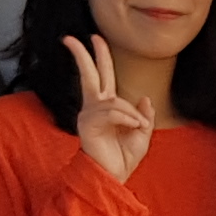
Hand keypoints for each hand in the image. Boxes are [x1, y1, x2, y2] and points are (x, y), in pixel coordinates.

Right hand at [67, 34, 155, 184]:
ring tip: (137, 127)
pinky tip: (132, 126)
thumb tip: (144, 98)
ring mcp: (88, 115)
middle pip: (89, 74)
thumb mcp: (142, 134)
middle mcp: (94, 107)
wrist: (112, 178)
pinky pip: (112, 111)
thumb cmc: (123, 158)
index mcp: (107, 107)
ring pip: (114, 100)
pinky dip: (127, 118)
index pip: (102, 76)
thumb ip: (144, 115)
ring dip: (131, 114)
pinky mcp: (86, 124)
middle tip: (71, 37)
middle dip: (84, 54)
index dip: (100, 57)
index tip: (94, 38)